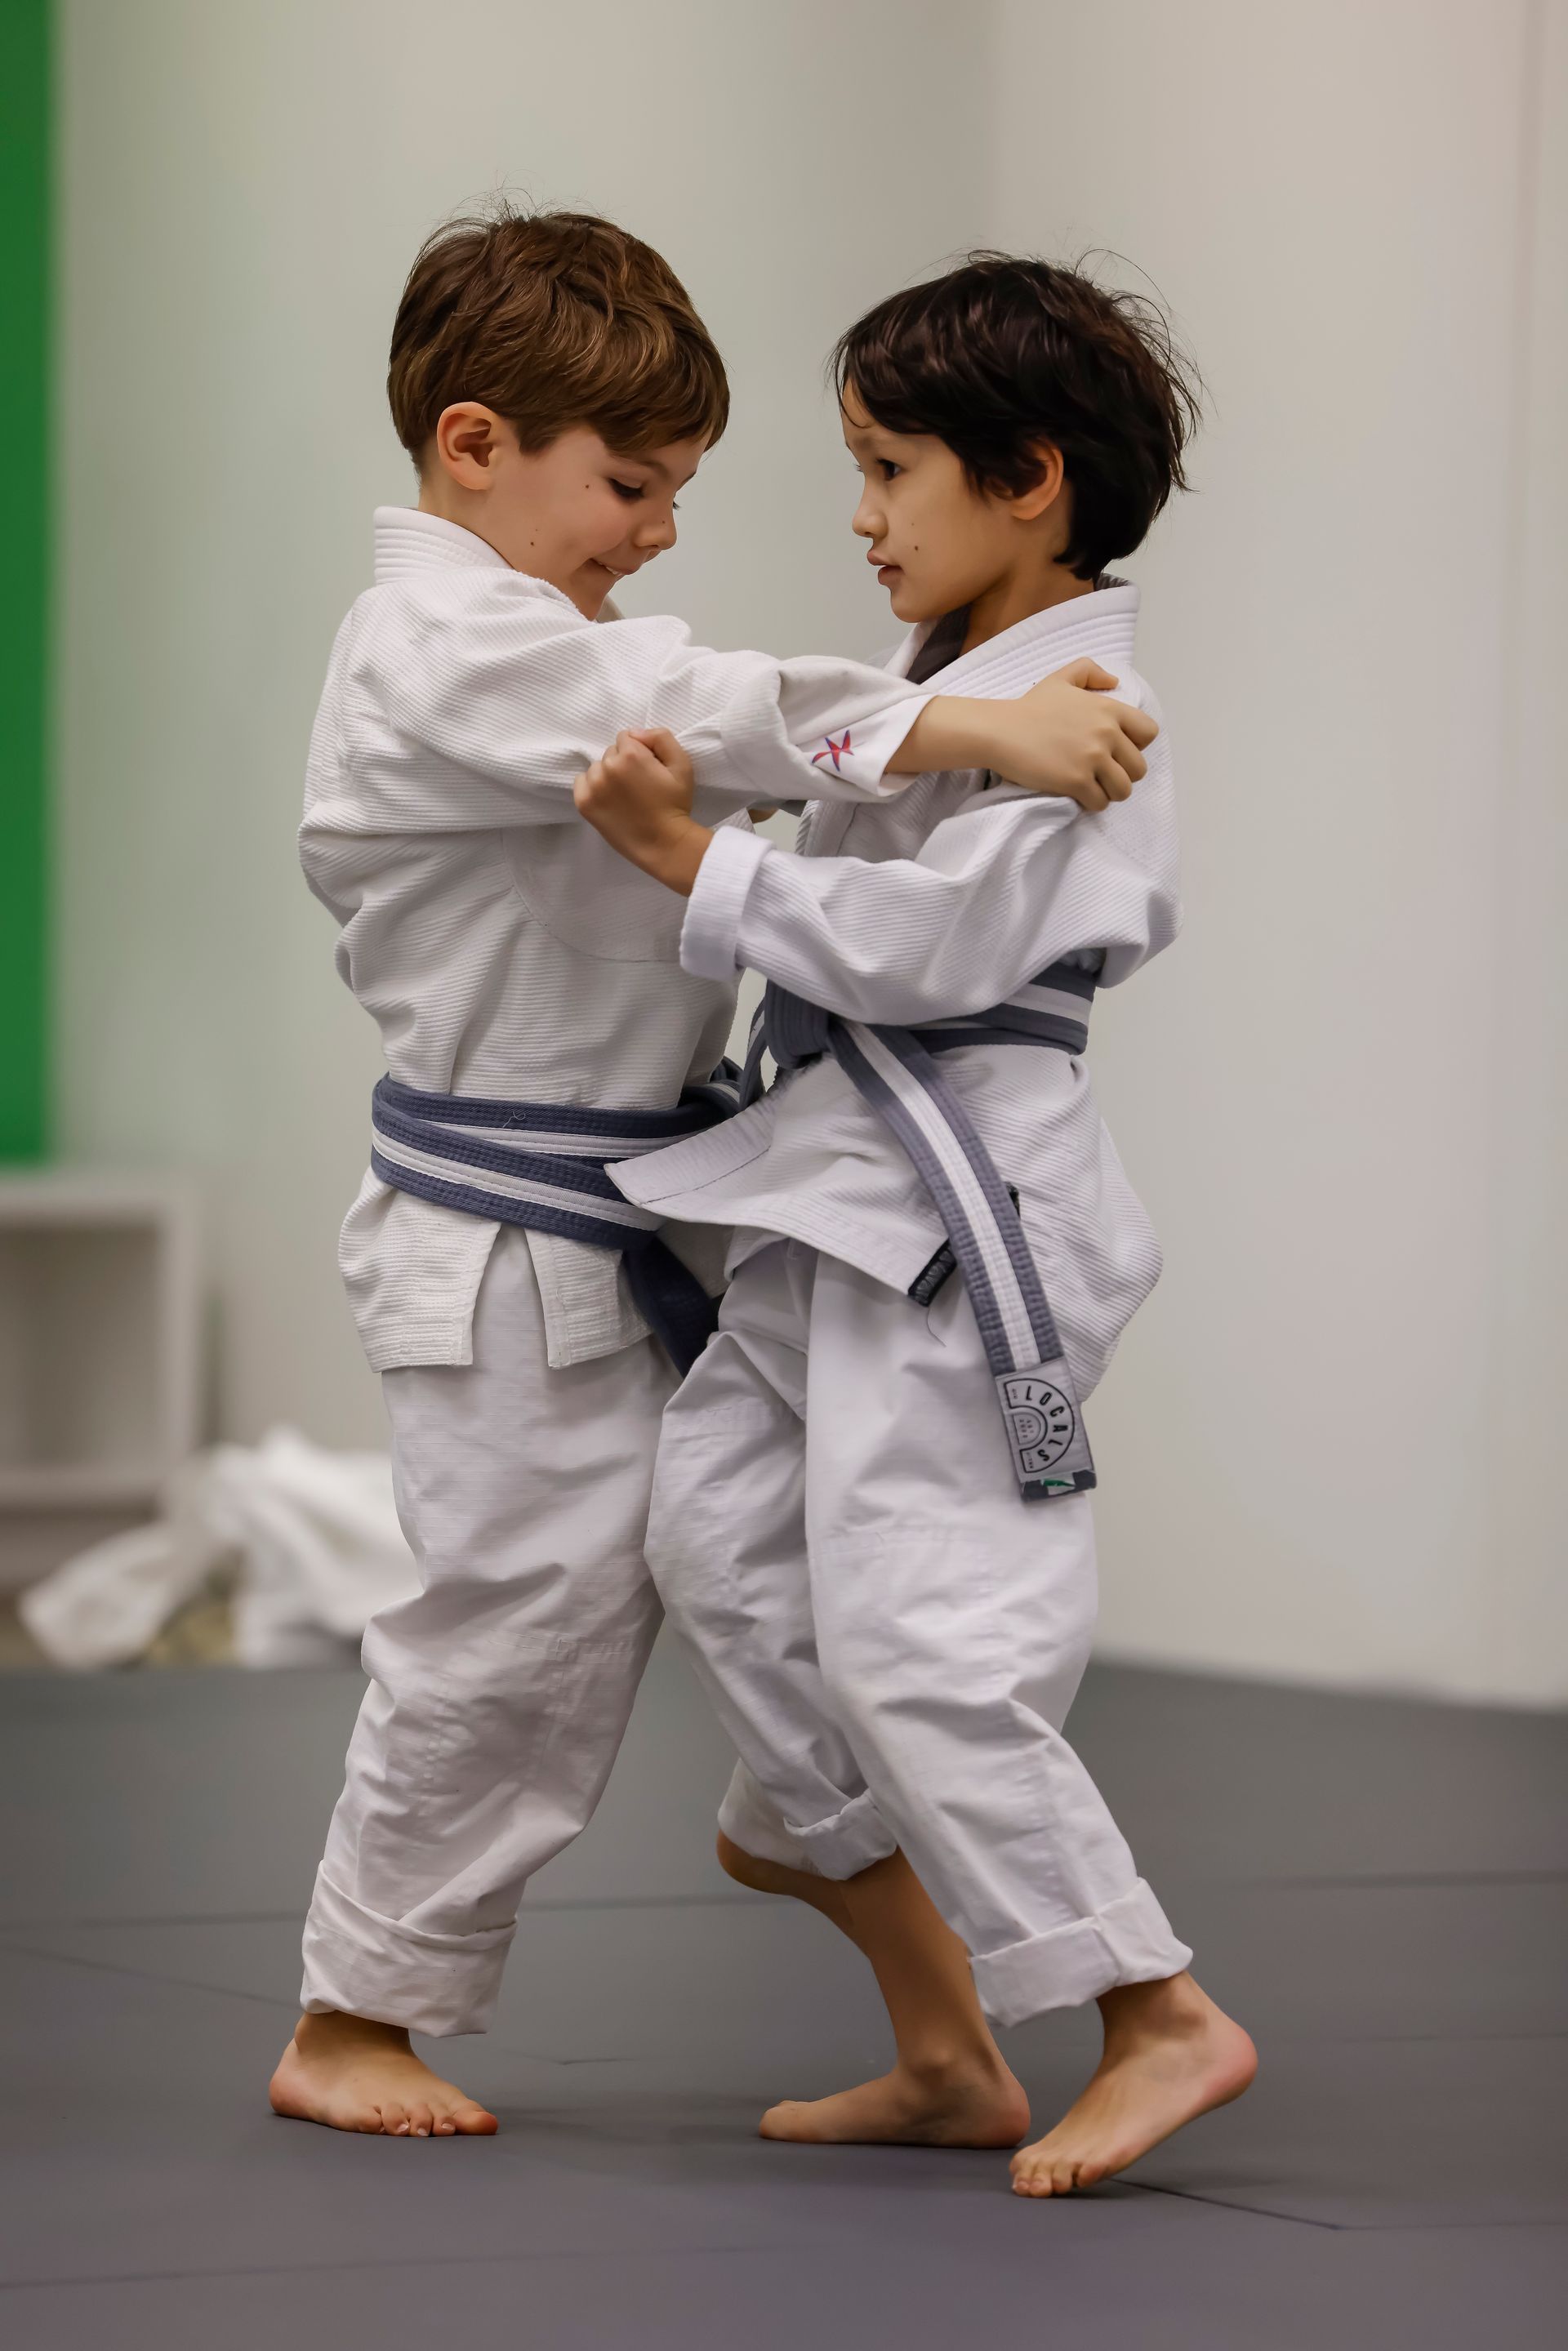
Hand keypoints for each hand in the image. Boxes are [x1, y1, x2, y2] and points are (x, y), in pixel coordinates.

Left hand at [573, 727, 712, 896]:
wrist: (664, 844)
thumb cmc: (675, 805)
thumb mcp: (682, 765)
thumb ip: (661, 737)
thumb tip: (636, 733)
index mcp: (630, 755)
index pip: (627, 737)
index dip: (641, 752)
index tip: (649, 770)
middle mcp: (607, 767)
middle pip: (611, 752)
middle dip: (623, 762)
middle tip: (639, 785)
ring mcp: (593, 787)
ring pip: (597, 767)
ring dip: (608, 775)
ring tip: (625, 795)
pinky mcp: (584, 804)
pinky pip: (581, 782)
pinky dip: (592, 787)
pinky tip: (609, 799)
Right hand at [984, 661, 1156, 810]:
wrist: (1001, 730)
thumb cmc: (1030, 707)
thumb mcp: (1061, 678)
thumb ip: (1090, 671)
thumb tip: (1114, 681)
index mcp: (1109, 709)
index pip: (1149, 732)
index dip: (1137, 745)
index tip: (1117, 749)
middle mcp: (1106, 733)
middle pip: (1139, 768)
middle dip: (1123, 773)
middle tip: (1103, 773)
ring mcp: (1093, 758)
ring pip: (1124, 789)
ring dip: (1110, 792)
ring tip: (1094, 787)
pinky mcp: (1076, 781)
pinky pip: (1100, 802)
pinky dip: (1091, 803)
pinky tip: (1079, 794)